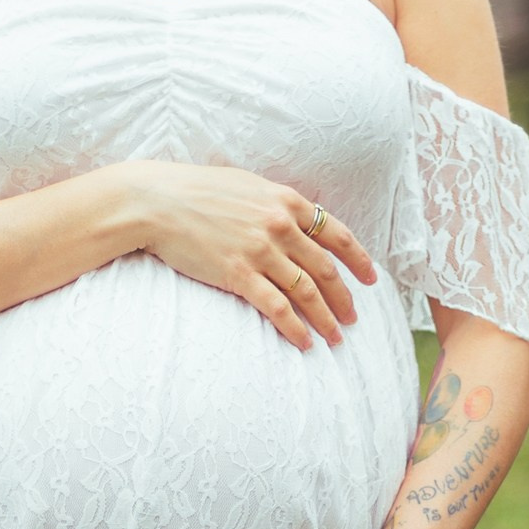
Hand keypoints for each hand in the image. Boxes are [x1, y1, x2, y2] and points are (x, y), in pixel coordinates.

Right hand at [125, 164, 374, 349]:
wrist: (157, 201)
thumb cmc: (198, 190)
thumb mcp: (248, 185)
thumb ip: (276, 203)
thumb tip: (297, 218)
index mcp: (286, 201)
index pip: (336, 234)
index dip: (358, 260)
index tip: (370, 279)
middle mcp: (279, 226)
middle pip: (325, 269)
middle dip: (344, 298)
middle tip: (353, 318)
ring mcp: (260, 251)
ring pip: (307, 292)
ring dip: (326, 318)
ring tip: (335, 337)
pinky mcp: (238, 274)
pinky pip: (277, 307)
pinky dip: (295, 328)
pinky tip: (304, 343)